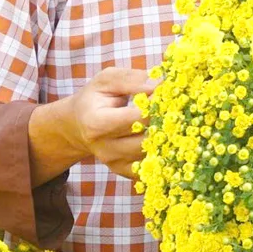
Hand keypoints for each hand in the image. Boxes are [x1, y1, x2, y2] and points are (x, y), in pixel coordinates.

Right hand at [30, 66, 156, 182]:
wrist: (78, 125)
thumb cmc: (95, 98)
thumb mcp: (107, 80)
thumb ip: (133, 80)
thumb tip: (160, 83)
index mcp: (97, 124)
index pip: (138, 118)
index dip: (157, 104)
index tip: (166, 91)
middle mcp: (104, 149)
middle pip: (148, 138)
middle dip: (165, 121)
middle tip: (174, 105)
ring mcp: (114, 163)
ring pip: (153, 154)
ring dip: (166, 136)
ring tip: (168, 118)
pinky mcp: (124, 171)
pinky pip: (151, 165)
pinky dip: (161, 152)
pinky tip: (162, 136)